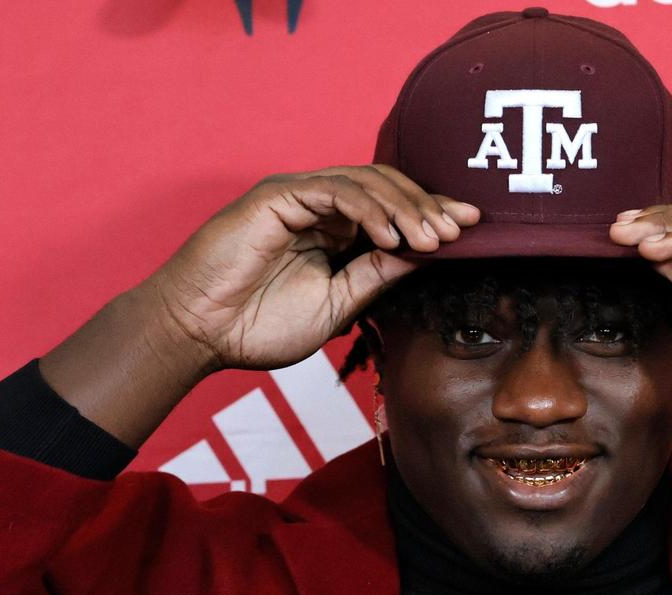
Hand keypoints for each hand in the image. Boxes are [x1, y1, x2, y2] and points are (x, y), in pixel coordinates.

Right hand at [149, 165, 479, 370]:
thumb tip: (427, 255)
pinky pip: (335, 191)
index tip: (473, 228)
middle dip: (428, 207)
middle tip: (458, 231)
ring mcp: (299, 197)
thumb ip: (378, 275)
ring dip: (406, 208)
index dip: (433, 215)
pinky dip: (370, 210)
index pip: (394, 211)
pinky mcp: (278, 195)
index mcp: (336, 231)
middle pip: (389, 188)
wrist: (198, 334)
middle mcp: (321, 207)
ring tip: (432, 239)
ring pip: (368, 183)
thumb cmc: (257, 324)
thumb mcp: (339, 303)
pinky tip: (392, 239)